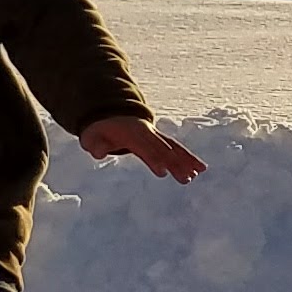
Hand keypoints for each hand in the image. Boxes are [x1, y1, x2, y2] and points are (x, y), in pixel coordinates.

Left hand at [77, 114, 204, 183]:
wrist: (110, 113)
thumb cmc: (99, 130)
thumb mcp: (91, 136)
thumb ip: (94, 144)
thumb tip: (99, 152)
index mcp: (131, 133)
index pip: (144, 147)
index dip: (153, 158)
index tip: (163, 171)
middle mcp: (147, 132)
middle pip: (163, 148)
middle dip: (175, 162)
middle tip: (186, 177)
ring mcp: (155, 134)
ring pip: (173, 147)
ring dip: (186, 160)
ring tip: (198, 173)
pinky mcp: (160, 140)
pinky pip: (176, 148)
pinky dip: (188, 157)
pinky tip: (199, 169)